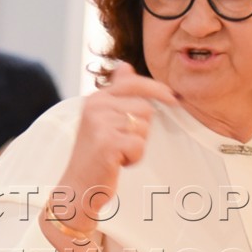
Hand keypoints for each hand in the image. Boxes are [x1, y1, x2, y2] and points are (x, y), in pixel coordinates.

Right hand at [44, 65, 176, 243]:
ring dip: (137, 145)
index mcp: (96, 98)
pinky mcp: (106, 142)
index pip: (134, 83)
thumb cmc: (96, 155)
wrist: (79, 186)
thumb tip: (125, 65)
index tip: (173, 97)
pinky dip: (134, 158)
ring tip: (117, 152)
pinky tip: (117, 162)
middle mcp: (96, 106)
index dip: (157, 89)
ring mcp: (100, 124)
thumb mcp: (103, 118)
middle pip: (144, 108)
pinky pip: (139, 145)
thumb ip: (117, 92)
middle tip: (121, 142)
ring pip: (143, 127)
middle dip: (141, 129)